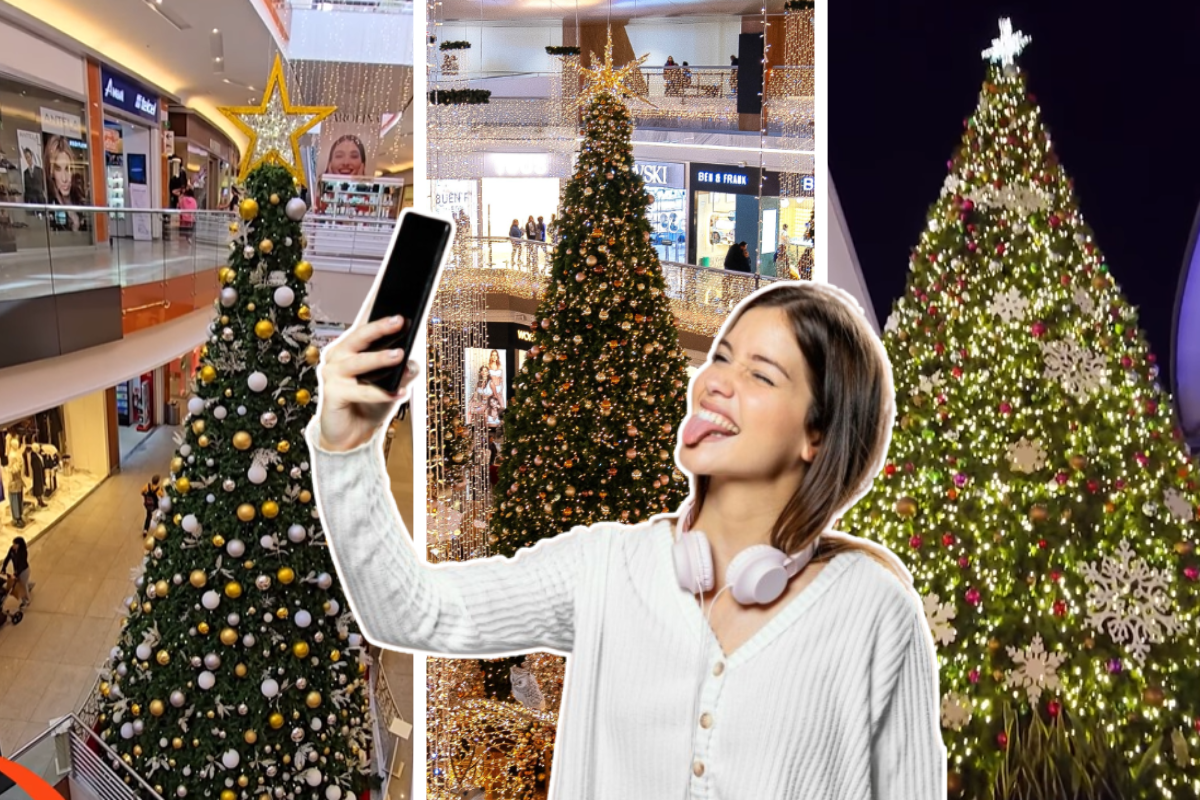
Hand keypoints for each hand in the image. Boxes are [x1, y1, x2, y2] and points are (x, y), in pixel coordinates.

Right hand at [317, 316, 420, 451]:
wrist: (352, 437)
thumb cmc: (371, 405)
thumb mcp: (393, 385)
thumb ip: (403, 371)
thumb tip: (412, 362)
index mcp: (350, 347)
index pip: (363, 323)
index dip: (372, 305)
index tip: (386, 286)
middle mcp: (338, 356)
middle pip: (358, 336)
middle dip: (379, 327)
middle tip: (400, 320)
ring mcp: (332, 374)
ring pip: (359, 362)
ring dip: (380, 358)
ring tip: (400, 355)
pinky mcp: (332, 394)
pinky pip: (361, 391)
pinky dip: (381, 393)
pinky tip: (401, 393)